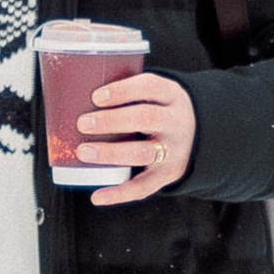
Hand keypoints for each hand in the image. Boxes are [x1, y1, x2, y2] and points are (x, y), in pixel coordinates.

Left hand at [76, 71, 198, 205]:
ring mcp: (175, 151)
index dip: (123, 91)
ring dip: (111, 153)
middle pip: (146, 118)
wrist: (199, 136)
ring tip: (83, 152)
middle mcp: (177, 122)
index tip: (96, 96)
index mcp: (171, 95)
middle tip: (82, 123)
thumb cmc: (159, 109)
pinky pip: (144, 187)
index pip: (150, 87)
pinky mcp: (168, 174)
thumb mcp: (155, 93)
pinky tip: (97, 197)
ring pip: (143, 152)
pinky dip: (119, 193)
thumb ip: (125, 88)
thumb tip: (74, 77)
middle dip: (112, 121)